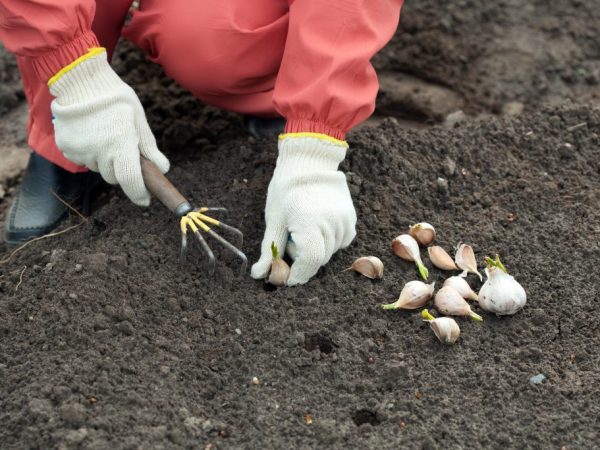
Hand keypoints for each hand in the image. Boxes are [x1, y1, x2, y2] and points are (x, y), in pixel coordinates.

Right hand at [50, 49, 168, 205]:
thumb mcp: (139, 121)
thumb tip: (162, 169)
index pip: (131, 181)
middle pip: (114, 177)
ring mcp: (81, 151)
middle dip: (122, 170)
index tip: (145, 200)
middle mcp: (100, 152)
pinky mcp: (67, 148)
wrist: (81, 81)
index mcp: (121, 145)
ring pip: (98, 168)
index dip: (139, 194)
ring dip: (104, 160)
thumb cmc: (117, 100)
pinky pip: (82, 160)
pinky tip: (90, 134)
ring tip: (105, 135)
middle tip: (123, 149)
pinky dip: (88, 153)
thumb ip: (149, 147)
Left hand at [251, 134, 356, 285]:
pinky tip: (317, 224)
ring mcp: (344, 221)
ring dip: (315, 249)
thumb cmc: (286, 190)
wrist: (309, 162)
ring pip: (329, 252)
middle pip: (318, 260)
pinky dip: (327, 241)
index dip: (297, 275)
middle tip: (290, 240)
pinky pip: (340, 242)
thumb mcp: (274, 219)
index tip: (286, 277)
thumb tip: (259, 274)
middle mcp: (331, 224)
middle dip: (302, 260)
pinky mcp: (351, 219)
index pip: (309, 262)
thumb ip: (269, 249)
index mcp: (309, 223)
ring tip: (303, 227)